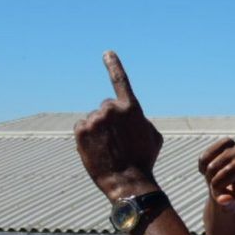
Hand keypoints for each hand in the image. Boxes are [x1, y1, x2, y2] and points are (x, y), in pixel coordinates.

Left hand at [74, 51, 163, 200]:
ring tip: (108, 150)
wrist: (128, 181)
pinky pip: (81, 128)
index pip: (120, 80)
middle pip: (106, 108)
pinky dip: (86, 138)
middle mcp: (111, 109)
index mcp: (131, 108)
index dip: (114, 65)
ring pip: (94, 120)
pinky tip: (96, 150)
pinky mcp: (80, 130)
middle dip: (110, 120)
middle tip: (117, 141)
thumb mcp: (154, 137)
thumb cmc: (144, 160)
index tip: (107, 53)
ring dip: (99, 131)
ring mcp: (94, 119)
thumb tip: (133, 118)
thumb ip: (141, 120)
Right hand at [198, 138, 234, 210]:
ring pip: (214, 166)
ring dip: (209, 178)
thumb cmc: (234, 197)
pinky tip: (210, 172)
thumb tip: (224, 199)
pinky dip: (203, 169)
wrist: (228, 185)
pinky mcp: (226, 142)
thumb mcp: (233, 207)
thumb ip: (230, 205)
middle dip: (218, 183)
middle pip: (230, 169)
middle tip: (217, 191)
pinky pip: (205, 158)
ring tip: (217, 182)